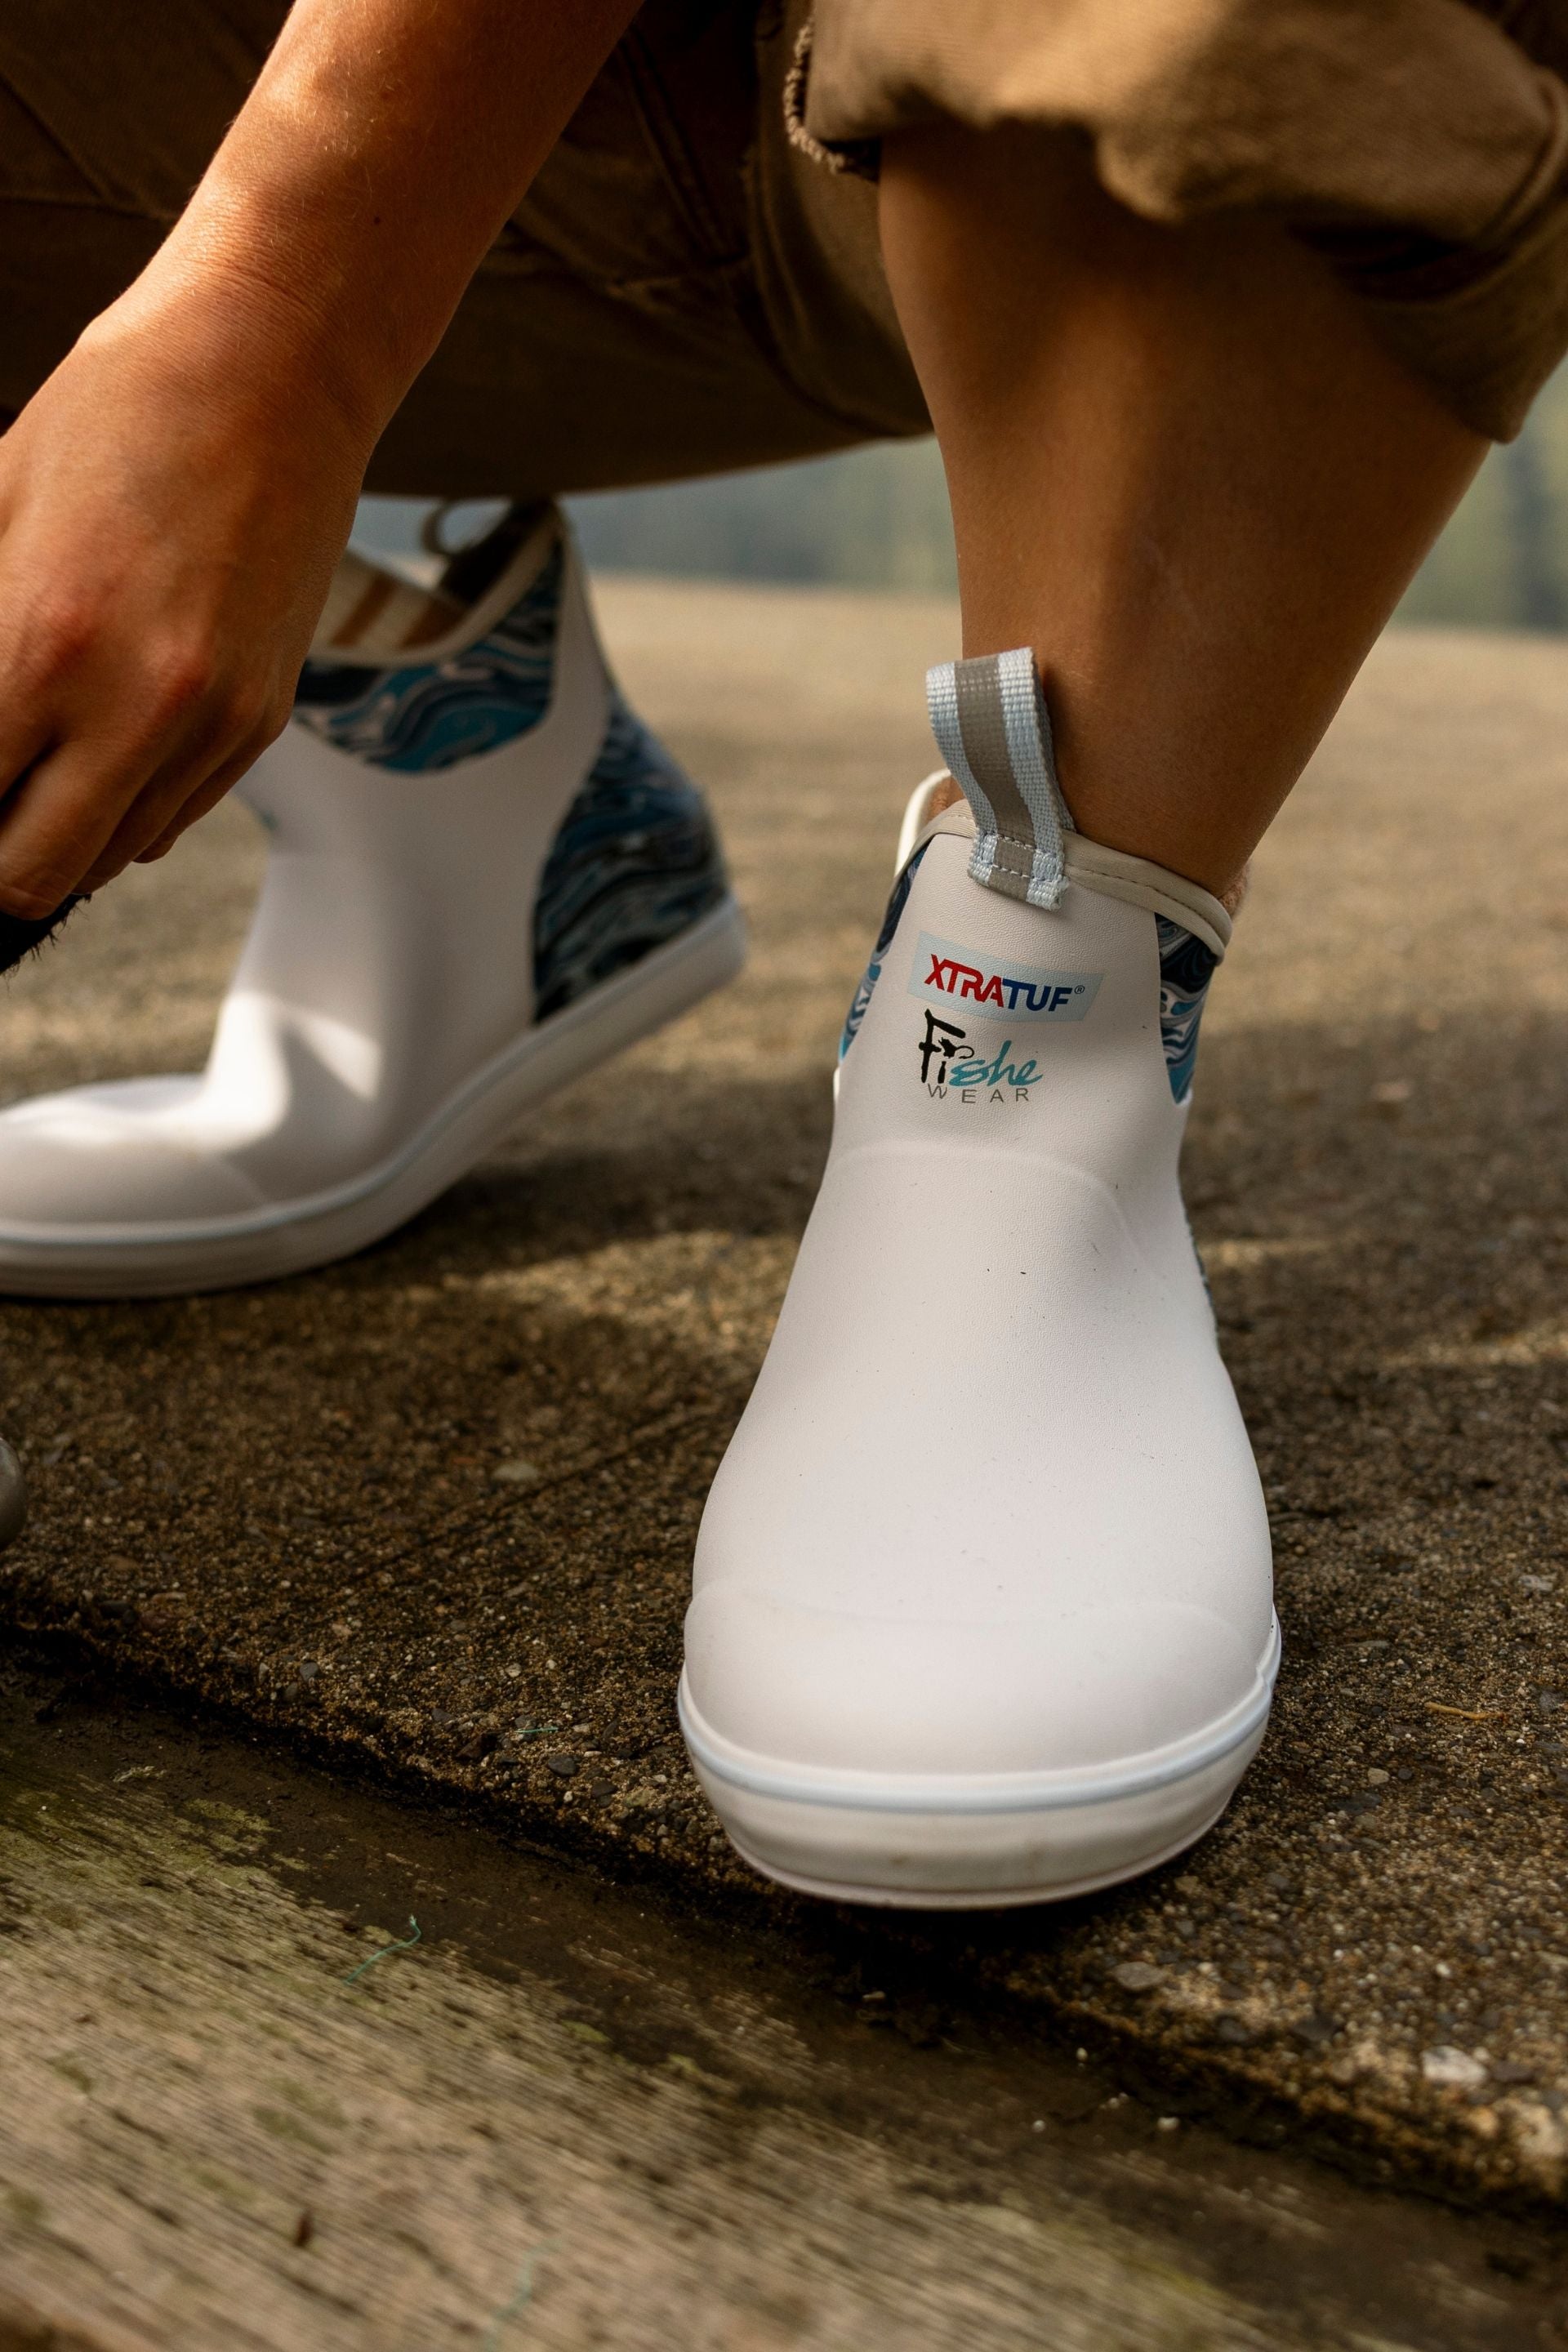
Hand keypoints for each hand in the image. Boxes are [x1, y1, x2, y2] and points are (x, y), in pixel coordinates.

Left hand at [0, 275, 371, 916]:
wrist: (274, 372)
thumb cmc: (119, 415)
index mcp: (44, 643)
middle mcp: (137, 705)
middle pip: (34, 872)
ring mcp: (210, 724)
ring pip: (111, 857)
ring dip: (59, 835)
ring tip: (35, 772)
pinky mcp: (260, 723)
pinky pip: (174, 818)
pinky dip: (126, 810)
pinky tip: (102, 749)